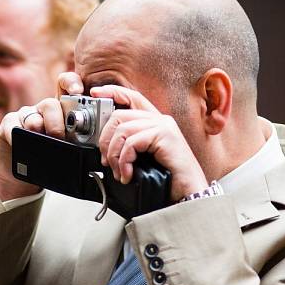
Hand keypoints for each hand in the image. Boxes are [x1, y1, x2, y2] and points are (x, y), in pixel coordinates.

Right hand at [0, 72, 83, 200]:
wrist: (25, 177)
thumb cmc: (50, 160)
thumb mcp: (70, 149)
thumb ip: (82, 140)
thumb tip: (95, 140)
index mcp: (63, 110)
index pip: (66, 85)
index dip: (72, 83)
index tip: (78, 92)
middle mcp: (44, 109)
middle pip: (50, 104)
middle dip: (56, 122)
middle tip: (59, 137)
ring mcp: (26, 115)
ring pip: (32, 116)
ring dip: (37, 128)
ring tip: (39, 141)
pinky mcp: (9, 124)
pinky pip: (12, 125)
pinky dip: (15, 135)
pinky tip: (18, 143)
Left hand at [88, 85, 209, 200]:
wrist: (187, 192)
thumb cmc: (166, 179)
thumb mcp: (141, 159)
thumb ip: (127, 147)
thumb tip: (103, 149)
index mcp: (153, 122)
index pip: (132, 98)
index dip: (113, 92)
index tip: (96, 93)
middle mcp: (159, 120)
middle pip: (120, 115)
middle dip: (105, 140)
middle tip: (106, 161)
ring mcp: (164, 126)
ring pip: (123, 130)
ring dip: (114, 155)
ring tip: (120, 172)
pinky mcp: (165, 135)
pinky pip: (132, 142)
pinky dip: (125, 161)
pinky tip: (128, 175)